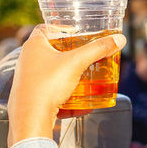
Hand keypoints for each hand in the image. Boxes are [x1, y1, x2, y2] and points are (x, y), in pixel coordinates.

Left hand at [6, 25, 126, 145]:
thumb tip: (119, 39)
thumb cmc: (46, 86)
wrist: (30, 119)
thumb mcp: (77, 63)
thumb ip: (98, 49)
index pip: (46, 28)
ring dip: (70, 77)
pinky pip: (52, 93)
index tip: (77, 33)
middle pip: (52, 52)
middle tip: (87, 57)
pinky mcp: (32, 98)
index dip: (61, 28)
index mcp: (33, 46)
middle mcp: (27, 61)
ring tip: (87, 80)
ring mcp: (28, 80)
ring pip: (53, 74)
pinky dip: (66, 97)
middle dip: (71, 56)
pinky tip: (81, 105)